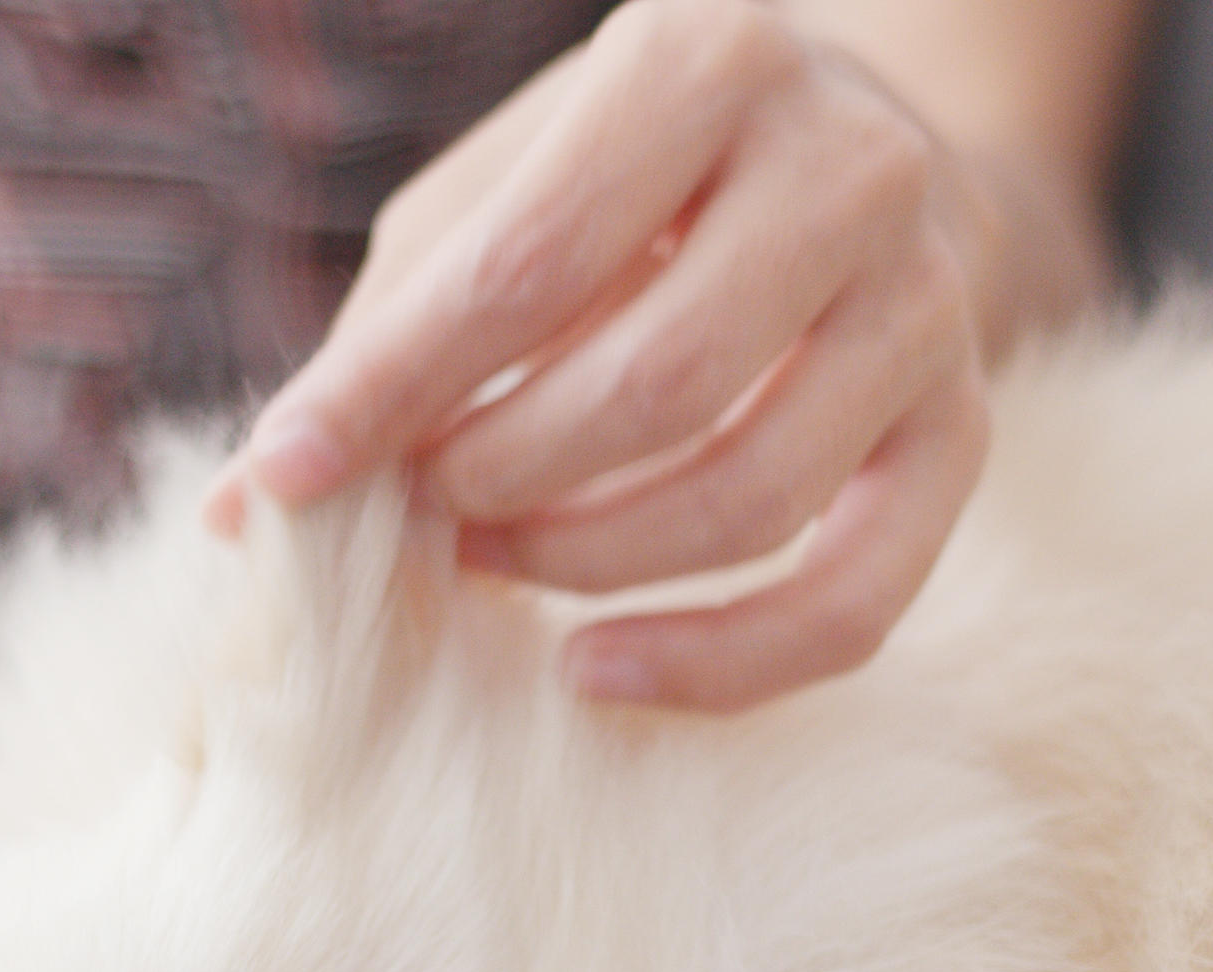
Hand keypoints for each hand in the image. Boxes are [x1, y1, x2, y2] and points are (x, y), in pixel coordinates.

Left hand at [220, 0, 1106, 711]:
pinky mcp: (967, 426)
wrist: (851, 156)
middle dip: (505, 476)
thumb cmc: (632, 180)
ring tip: (492, 558)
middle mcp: (852, 164)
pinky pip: (855, 598)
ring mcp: (932, 300)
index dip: (395, 385)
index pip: (528, 260)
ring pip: (755, 497)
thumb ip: (389, 331)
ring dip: (586, 561)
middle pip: (657, 385)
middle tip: (425, 509)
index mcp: (712, 60)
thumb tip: (245, 512)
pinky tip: (595, 669)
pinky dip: (715, 665)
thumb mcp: (502, 193)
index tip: (287, 473)